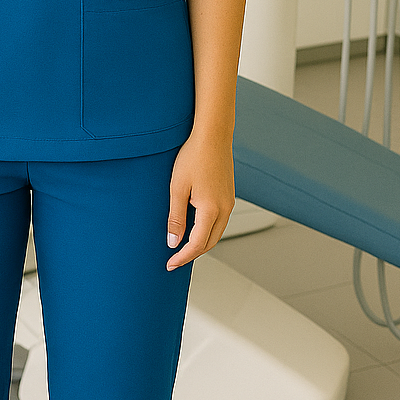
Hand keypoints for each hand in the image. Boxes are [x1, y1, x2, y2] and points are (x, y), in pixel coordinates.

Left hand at [166, 131, 235, 269]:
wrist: (213, 135)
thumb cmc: (194, 156)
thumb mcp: (177, 188)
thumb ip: (176, 218)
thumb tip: (173, 242)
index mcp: (212, 209)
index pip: (197, 244)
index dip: (182, 257)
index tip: (170, 264)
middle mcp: (225, 209)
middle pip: (210, 243)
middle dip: (192, 254)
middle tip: (174, 260)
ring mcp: (229, 202)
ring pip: (216, 233)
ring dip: (201, 244)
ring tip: (183, 248)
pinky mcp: (228, 196)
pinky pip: (219, 222)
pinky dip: (207, 231)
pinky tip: (195, 229)